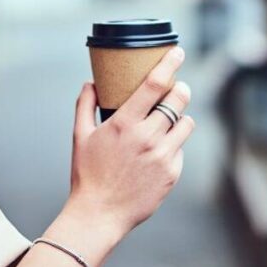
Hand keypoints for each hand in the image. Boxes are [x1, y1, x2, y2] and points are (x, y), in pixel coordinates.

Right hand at [68, 46, 194, 237]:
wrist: (99, 213)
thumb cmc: (87, 173)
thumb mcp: (80, 136)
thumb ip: (85, 105)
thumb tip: (90, 83)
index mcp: (124, 123)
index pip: (154, 84)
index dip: (170, 64)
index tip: (178, 52)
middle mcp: (147, 137)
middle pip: (178, 99)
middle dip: (180, 88)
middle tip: (177, 86)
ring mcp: (162, 156)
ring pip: (186, 123)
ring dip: (181, 116)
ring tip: (170, 118)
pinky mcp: (172, 173)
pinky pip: (180, 149)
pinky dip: (173, 144)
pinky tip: (159, 149)